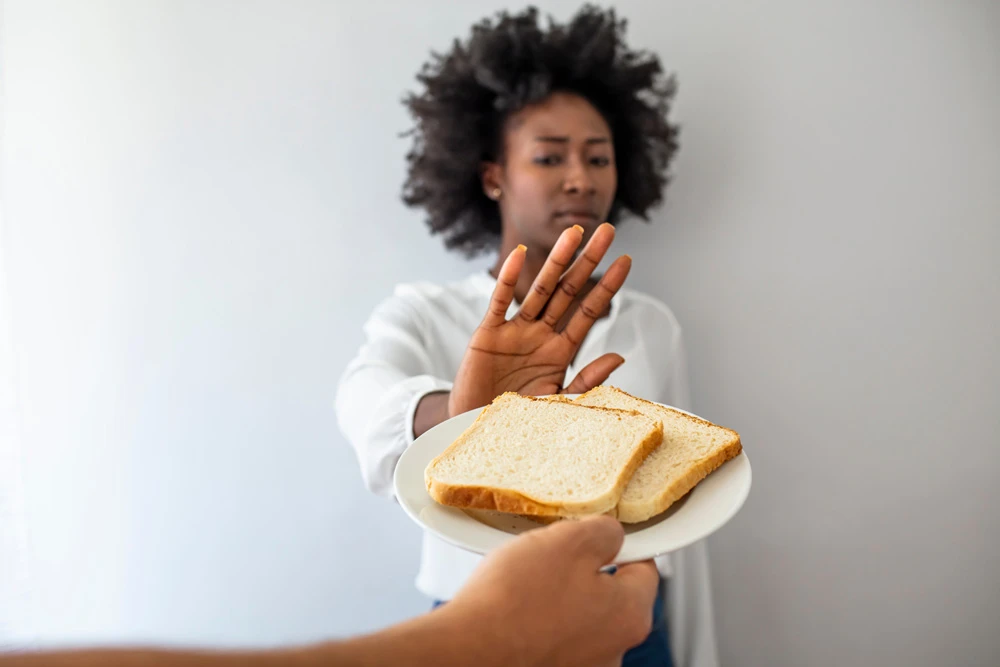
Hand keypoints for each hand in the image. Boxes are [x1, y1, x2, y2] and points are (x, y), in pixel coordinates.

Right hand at [443, 516, 658, 666]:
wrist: (469, 649)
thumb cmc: (514, 602)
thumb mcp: (568, 540)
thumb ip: (603, 531)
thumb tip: (610, 534)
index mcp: (630, 615)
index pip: (645, 567)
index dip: (620, 544)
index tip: (598, 536)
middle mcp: (614, 650)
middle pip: (611, 595)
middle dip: (584, 572)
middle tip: (552, 557)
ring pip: (579, 617)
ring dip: (560, 599)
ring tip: (526, 585)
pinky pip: (554, 637)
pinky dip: (540, 623)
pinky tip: (517, 610)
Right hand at [448, 222, 630, 416]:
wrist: (478, 430)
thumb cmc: (520, 420)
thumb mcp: (559, 402)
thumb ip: (587, 380)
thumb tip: (619, 356)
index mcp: (560, 351)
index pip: (589, 312)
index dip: (607, 287)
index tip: (626, 262)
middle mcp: (540, 335)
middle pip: (569, 291)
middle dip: (589, 261)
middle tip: (608, 231)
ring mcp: (514, 332)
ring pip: (540, 289)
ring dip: (558, 260)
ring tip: (575, 232)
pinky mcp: (488, 335)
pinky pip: (499, 302)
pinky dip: (508, 279)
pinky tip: (521, 255)